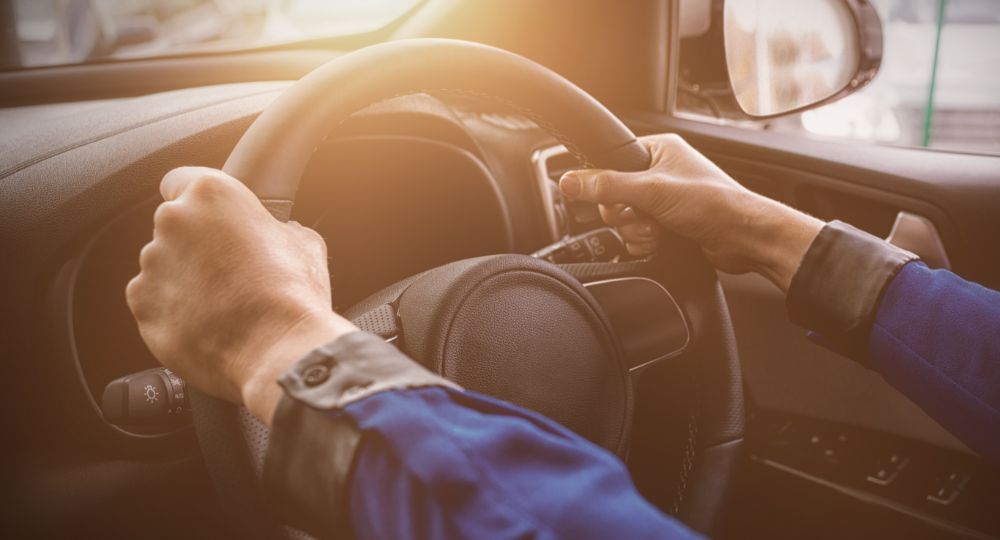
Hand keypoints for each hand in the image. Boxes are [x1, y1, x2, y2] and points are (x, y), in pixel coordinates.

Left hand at [126, 167, 357, 423]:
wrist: (279, 351)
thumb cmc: (293, 296)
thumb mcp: (305, 244)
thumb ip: (279, 228)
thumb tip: (282, 234)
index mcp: (212, 194)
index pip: (180, 180)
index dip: (196, 200)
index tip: (208, 218)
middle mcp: (174, 221)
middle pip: (174, 226)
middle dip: (195, 245)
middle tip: (229, 270)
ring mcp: (152, 264)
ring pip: (163, 266)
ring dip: (184, 279)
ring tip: (222, 305)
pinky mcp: (142, 305)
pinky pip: (153, 301)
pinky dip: (173, 311)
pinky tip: (207, 324)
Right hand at [559, 134, 822, 291]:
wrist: (744, 239)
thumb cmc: (714, 204)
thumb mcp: (652, 191)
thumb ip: (608, 185)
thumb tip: (570, 181)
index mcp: (658, 150)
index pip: (611, 162)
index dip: (608, 184)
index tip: (614, 198)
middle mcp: (660, 172)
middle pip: (614, 195)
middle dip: (625, 214)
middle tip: (644, 216)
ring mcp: (664, 200)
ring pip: (624, 219)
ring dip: (636, 230)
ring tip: (657, 231)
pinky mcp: (668, 224)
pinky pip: (637, 234)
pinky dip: (644, 242)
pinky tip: (660, 242)